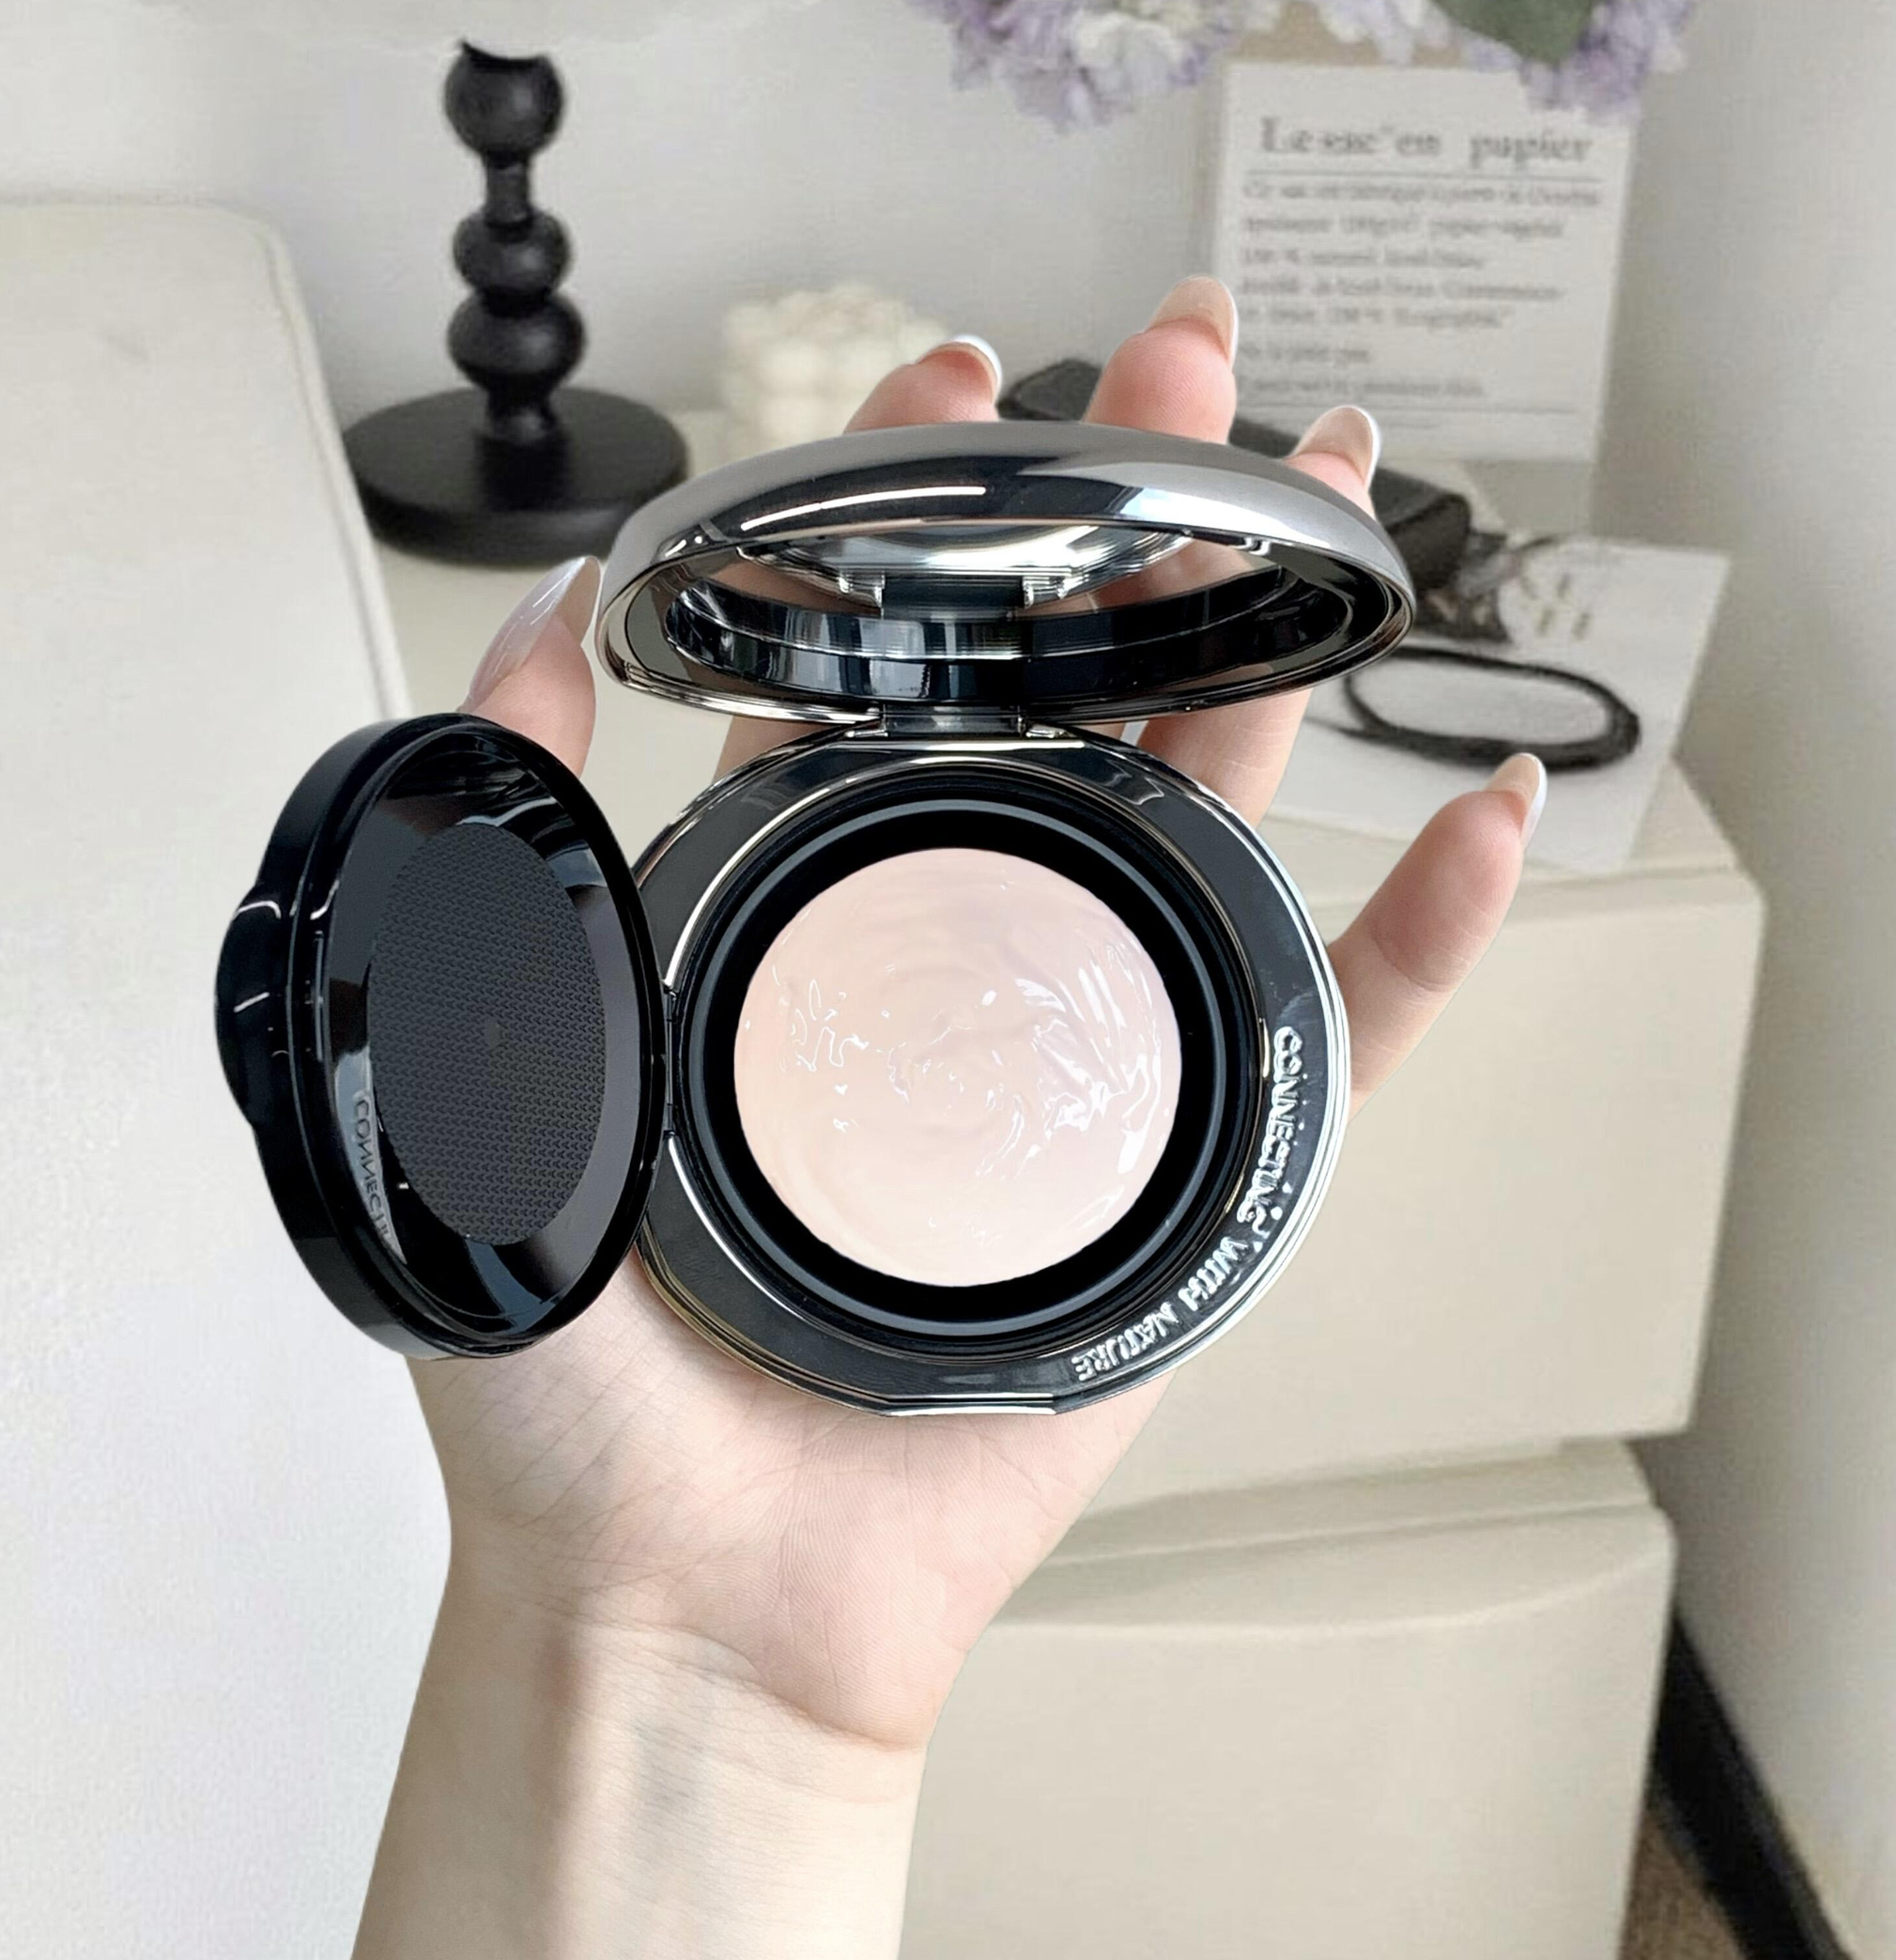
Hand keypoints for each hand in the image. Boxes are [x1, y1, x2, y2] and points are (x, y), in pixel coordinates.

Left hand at [417, 289, 1538, 1758]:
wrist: (678, 1600)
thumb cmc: (565, 1384)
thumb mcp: (480, 1069)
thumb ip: (499, 849)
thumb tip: (540, 616)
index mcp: (777, 914)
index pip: (861, 659)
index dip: (910, 506)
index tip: (946, 374)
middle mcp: (933, 954)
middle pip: (1057, 692)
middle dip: (1129, 514)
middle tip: (1189, 359)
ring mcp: (1071, 1050)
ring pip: (1208, 811)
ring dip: (1285, 647)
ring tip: (1356, 489)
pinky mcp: (1180, 1174)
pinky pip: (1328, 1039)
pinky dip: (1418, 934)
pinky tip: (1478, 814)